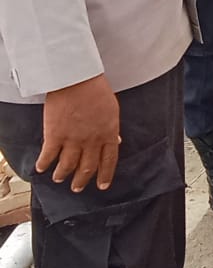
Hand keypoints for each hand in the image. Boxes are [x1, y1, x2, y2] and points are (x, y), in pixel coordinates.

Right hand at [37, 74, 120, 192]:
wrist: (76, 79)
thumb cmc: (95, 90)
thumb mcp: (112, 110)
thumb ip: (112, 128)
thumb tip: (116, 141)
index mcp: (108, 133)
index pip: (109, 160)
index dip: (105, 175)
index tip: (102, 185)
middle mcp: (91, 140)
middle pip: (87, 167)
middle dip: (82, 181)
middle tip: (77, 188)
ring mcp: (72, 139)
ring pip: (67, 166)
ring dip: (62, 175)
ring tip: (59, 178)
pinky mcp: (54, 135)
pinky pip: (48, 156)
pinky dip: (44, 164)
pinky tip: (41, 168)